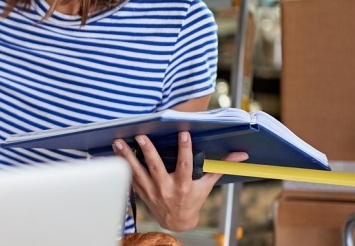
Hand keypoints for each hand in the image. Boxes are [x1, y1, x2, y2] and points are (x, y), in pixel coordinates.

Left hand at [112, 131, 248, 231]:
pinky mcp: (140, 191)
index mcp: (183, 185)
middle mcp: (166, 188)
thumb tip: (241, 154)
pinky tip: (113, 151)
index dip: (185, 149)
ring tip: (118, 141)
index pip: (184, 165)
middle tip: (140, 136)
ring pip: (137, 171)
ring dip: (127, 156)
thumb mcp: (207, 185)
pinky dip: (120, 164)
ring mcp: (151, 190)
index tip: (183, 133)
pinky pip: (128, 176)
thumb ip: (220, 167)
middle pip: (155, 167)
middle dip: (148, 151)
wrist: (177, 221)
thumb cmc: (193, 200)